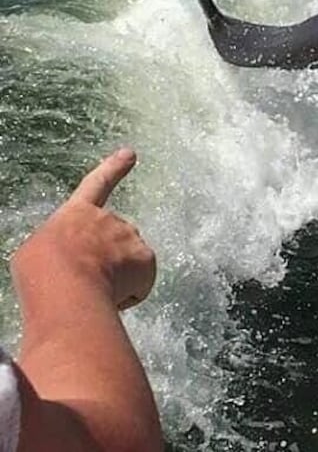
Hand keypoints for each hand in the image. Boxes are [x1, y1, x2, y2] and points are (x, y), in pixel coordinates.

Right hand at [11, 148, 155, 309]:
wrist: (66, 288)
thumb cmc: (43, 274)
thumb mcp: (37, 253)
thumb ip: (61, 248)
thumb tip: (73, 263)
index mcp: (76, 213)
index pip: (96, 185)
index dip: (113, 168)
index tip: (130, 153)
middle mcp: (108, 219)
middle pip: (114, 244)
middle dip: (106, 263)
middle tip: (84, 282)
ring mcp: (130, 237)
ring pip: (127, 267)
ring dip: (115, 280)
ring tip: (92, 290)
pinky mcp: (147, 259)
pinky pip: (140, 284)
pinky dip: (129, 295)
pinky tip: (111, 298)